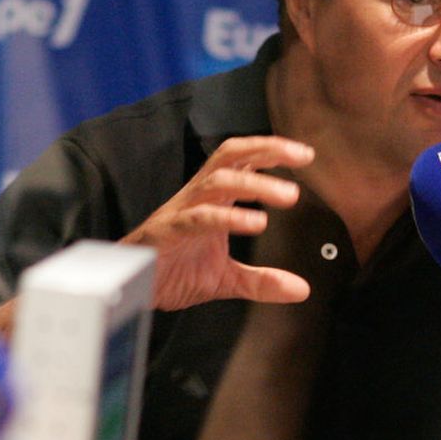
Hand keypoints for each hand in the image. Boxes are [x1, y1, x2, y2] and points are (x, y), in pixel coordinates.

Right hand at [120, 135, 314, 310]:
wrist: (134, 288)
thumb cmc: (174, 270)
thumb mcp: (227, 279)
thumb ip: (263, 281)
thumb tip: (301, 289)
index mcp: (214, 198)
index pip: (244, 161)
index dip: (272, 151)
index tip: (305, 153)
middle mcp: (199, 196)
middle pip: (231, 156)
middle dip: (266, 149)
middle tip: (301, 156)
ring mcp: (183, 210)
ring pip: (219, 181)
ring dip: (256, 184)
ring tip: (289, 196)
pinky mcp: (169, 230)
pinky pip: (200, 217)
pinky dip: (229, 217)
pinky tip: (254, 222)